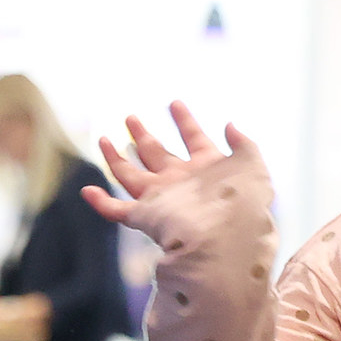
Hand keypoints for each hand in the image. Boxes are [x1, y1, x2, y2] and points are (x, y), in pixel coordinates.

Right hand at [79, 101, 266, 231]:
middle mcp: (180, 182)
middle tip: (131, 117)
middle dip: (143, 135)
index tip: (175, 103)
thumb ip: (243, 144)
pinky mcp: (146, 217)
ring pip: (131, 176)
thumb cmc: (243, 203)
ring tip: (104, 139)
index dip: (185, 120)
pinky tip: (87, 191)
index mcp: (205, 168)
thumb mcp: (252, 164)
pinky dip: (102, 203)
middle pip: (157, 153)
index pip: (194, 138)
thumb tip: (229, 125)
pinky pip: (117, 211)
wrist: (228, 236)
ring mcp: (161, 199)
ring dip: (116, 159)